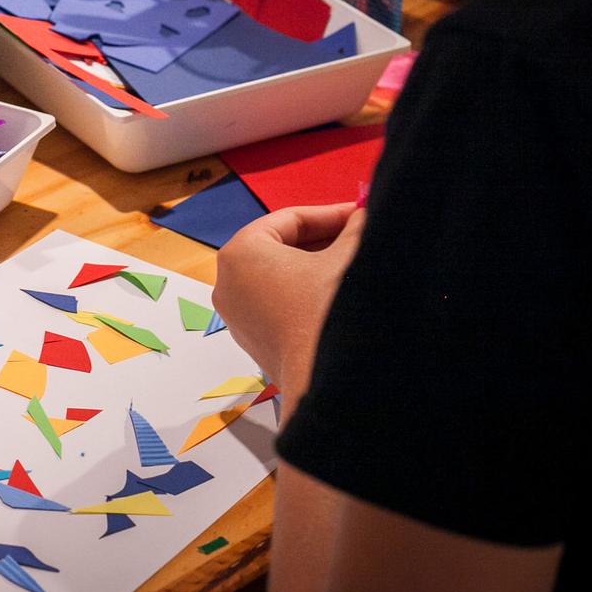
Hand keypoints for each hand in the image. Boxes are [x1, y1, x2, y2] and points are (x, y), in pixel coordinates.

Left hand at [212, 203, 365, 393]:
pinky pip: (276, 301)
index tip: (361, 211)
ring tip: (356, 261)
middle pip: (281, 246)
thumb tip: (364, 214)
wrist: (323, 379)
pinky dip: (303, 292)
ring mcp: (235, 314)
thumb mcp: (346, 259)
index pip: (290, 219)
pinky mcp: (250, 339)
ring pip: (280, 276)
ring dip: (317, 265)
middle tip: (361, 235)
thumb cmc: (327, 308)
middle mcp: (227, 281)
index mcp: (240, 252)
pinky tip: (337, 292)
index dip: (330, 213)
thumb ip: (354, 229)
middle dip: (324, 239)